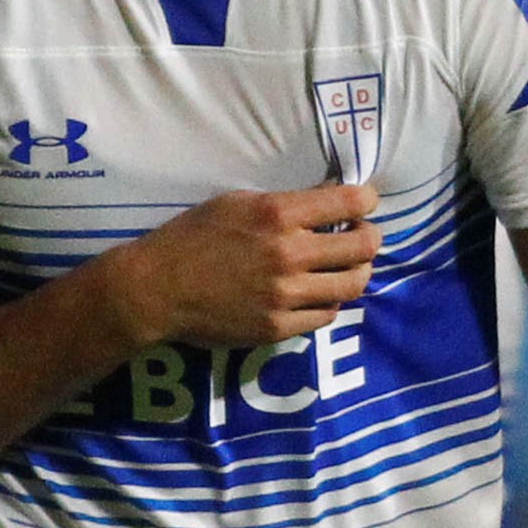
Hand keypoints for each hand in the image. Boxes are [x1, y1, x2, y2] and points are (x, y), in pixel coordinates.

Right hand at [112, 186, 375, 347]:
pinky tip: (318, 293)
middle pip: (363, 246)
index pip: (350, 202)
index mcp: (278, 214)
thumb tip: (327, 202)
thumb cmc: (192, 237)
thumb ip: (283, 203)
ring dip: (357, 272)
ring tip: (347, 267)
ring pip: (352, 284)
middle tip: (362, 236)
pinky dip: (329, 301)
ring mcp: (286, 295)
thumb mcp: (236, 202)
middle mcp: (289, 254)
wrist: (157, 289)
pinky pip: (327, 315)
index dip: (367, 200)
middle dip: (370, 237)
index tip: (365, 203)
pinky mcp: (279, 327)